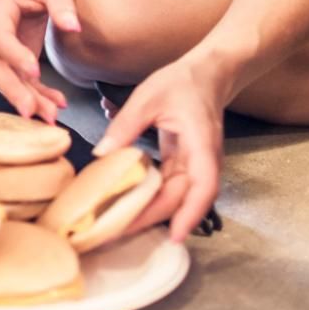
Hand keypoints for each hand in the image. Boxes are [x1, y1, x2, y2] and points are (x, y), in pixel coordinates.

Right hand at [0, 0, 81, 121]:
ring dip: (28, 99)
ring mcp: (0, 50)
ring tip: (51, 115)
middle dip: (14, 92)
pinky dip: (38, 95)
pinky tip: (57, 104)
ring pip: (7, 80)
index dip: (15, 57)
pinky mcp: (13, 60)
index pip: (1, 39)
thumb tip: (74, 27)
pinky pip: (22, 82)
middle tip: (33, 112)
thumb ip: (61, 3)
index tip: (34, 73)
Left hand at [93, 58, 225, 241]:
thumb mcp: (148, 98)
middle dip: (155, 220)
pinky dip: (152, 198)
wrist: (206, 74)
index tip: (174, 236)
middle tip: (120, 235)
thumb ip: (126, 125)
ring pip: (176, 196)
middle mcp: (203, 160)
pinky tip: (130, 207)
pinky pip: (170, 187)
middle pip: (183, 199)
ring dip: (152, 213)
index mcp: (201, 144)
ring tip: (120, 226)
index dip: (190, 214)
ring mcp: (195, 164)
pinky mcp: (185, 163)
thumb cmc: (181, 83)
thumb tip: (102, 154)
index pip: (204, 186)